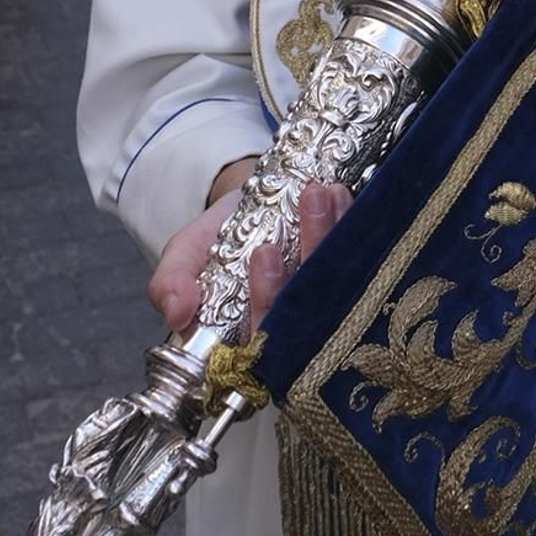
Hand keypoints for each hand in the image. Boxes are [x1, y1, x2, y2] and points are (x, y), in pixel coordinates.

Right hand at [148, 163, 349, 336]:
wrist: (256, 200)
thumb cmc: (220, 238)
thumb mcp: (185, 255)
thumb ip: (171, 283)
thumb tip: (177, 313)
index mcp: (254, 339)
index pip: (266, 345)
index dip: (268, 304)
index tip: (263, 254)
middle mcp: (296, 328)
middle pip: (312, 312)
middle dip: (311, 254)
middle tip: (306, 205)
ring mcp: (333, 303)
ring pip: (341, 283)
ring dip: (334, 232)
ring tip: (320, 191)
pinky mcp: (359, 275)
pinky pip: (364, 257)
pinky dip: (354, 224)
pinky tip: (342, 195)